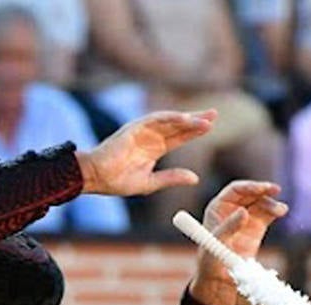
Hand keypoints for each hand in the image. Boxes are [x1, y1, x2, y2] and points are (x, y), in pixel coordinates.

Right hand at [76, 110, 214, 196]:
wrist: (96, 177)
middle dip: (196, 119)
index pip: (179, 137)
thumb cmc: (117, 181)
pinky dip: (171, 117)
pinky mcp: (134, 127)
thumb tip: (196, 178)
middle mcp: (151, 137)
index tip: (211, 126)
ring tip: (204, 119)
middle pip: (178, 125)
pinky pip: (156, 119)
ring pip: (170, 120)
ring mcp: (142, 130)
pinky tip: (185, 118)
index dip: (194, 131)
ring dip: (187, 118)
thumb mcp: (150, 183)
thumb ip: (172, 178)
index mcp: (155, 148)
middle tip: (214, 114)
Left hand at [196, 179, 286, 271]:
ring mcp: (245, 218)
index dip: (250, 187)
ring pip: (261, 203)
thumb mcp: (217, 244)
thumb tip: (244, 211)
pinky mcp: (256, 228)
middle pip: (250, 194)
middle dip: (263, 191)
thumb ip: (229, 227)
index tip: (263, 188)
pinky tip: (281, 211)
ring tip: (281, 210)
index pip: (235, 191)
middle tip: (276, 190)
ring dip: (271, 204)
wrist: (219, 280)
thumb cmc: (211, 261)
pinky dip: (274, 211)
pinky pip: (267, 214)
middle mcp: (231, 209)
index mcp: (217, 208)